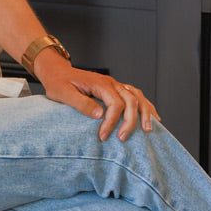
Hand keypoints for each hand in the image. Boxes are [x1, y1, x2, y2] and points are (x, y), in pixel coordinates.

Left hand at [33, 50, 159, 141]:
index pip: (115, 103)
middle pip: (131, 100)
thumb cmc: (58, 83)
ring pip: (138, 96)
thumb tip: (99, 115)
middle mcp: (111, 83)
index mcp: (100, 83)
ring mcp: (115, 85)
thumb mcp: (63, 94)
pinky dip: (146, 106)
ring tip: (147, 130)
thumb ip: (81, 103)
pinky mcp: (116, 89)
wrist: (57, 72)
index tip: (102, 136)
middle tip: (122, 138)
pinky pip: (136, 95)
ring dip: (145, 112)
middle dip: (130, 121)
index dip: (111, 122)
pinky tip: (153, 117)